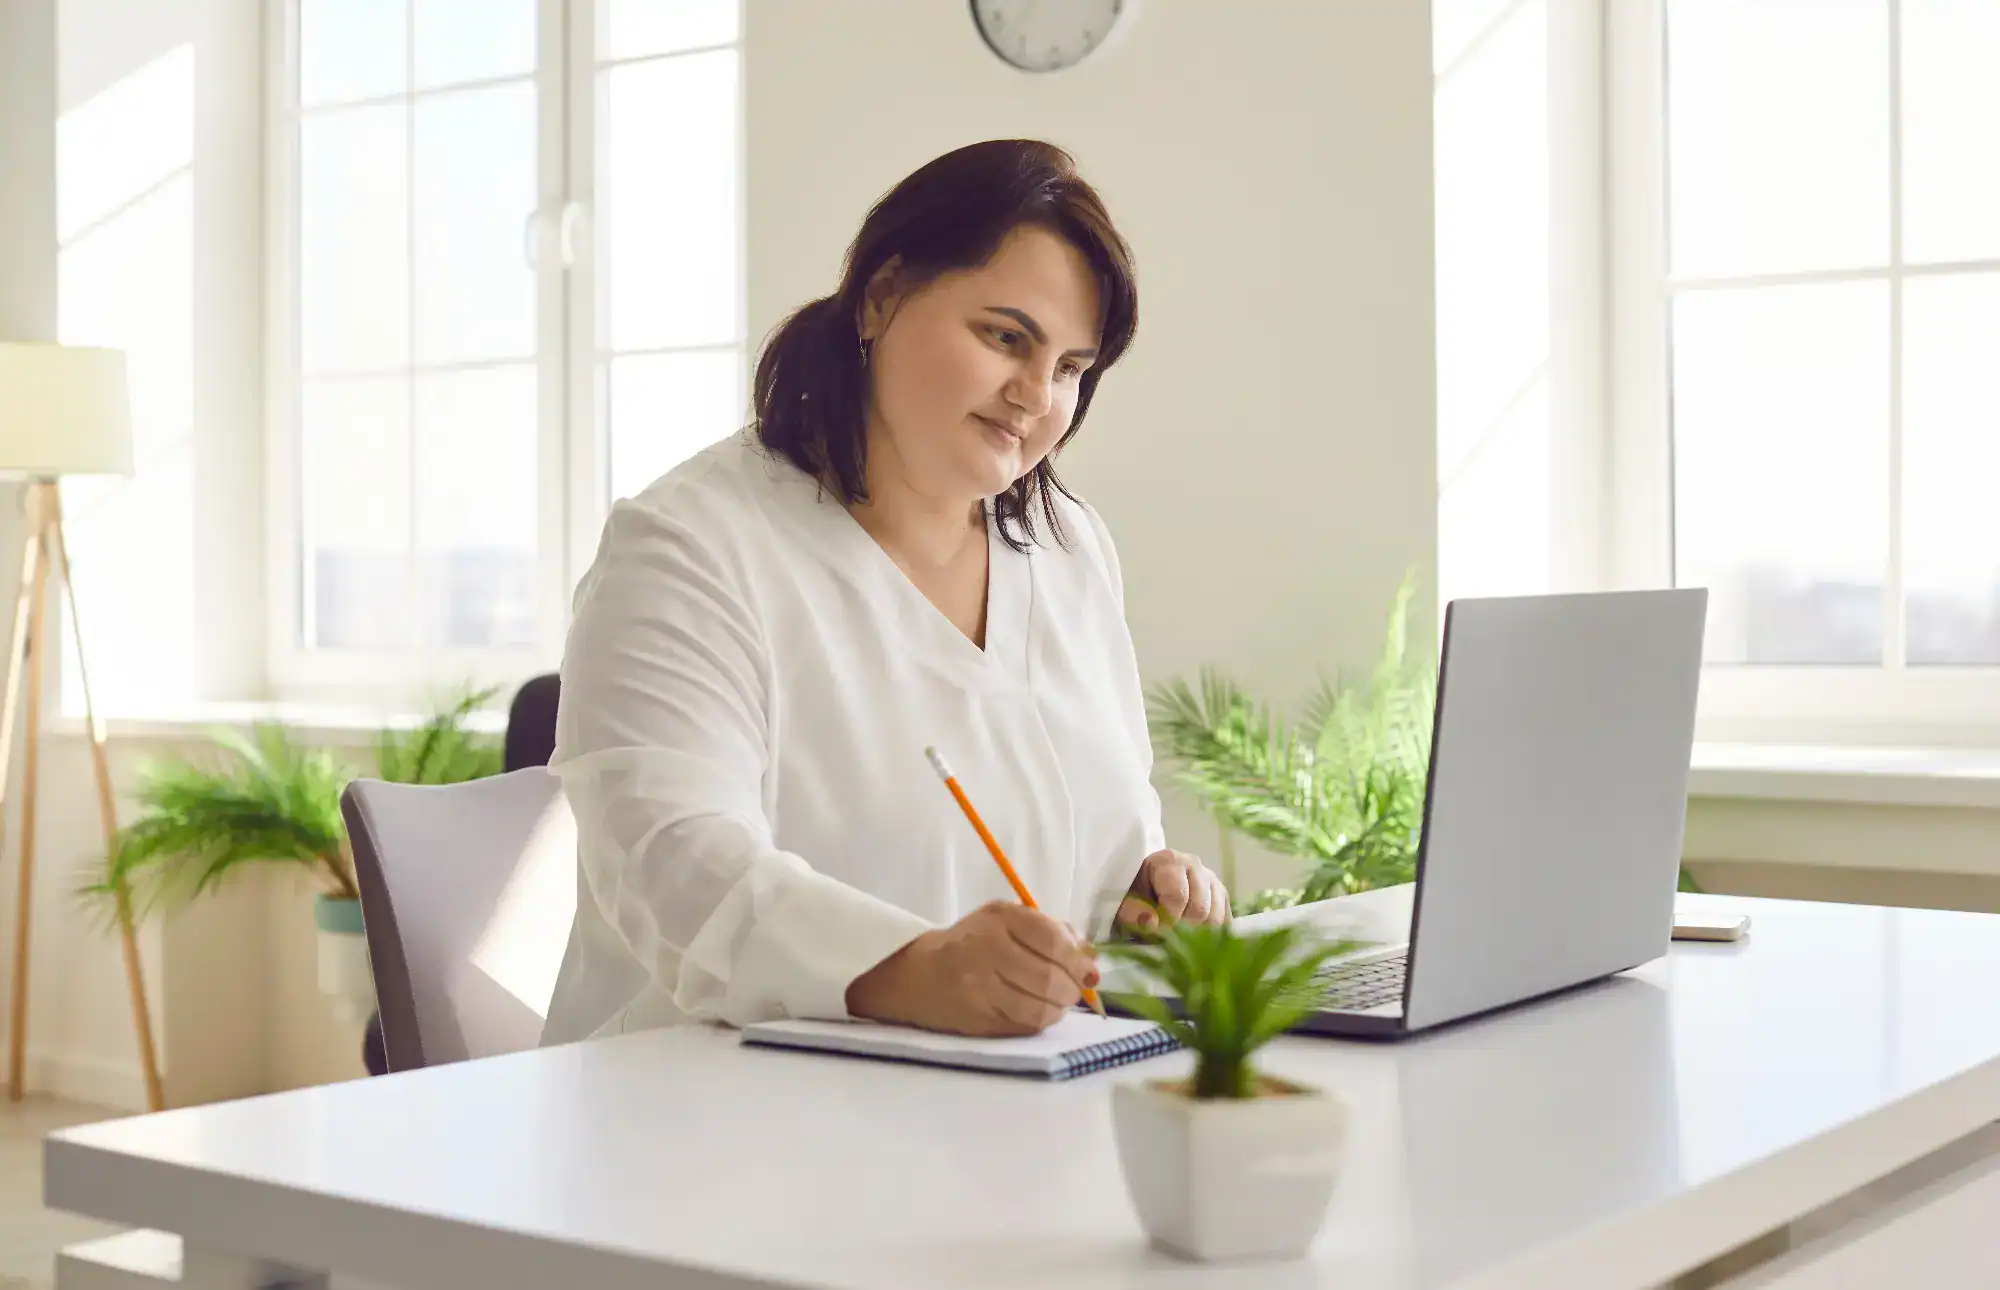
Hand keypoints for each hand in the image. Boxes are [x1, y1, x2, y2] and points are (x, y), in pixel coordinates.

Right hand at [845, 901, 1100, 1037]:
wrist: (919, 974)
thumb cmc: (974, 944)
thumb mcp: (1008, 922)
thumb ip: (1053, 932)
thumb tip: (1092, 960)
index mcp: (1000, 917)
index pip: (1053, 940)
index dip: (1077, 960)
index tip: (1087, 971)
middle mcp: (987, 948)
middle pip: (1049, 978)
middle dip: (1071, 989)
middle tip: (1072, 990)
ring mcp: (979, 986)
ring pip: (1040, 1008)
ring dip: (1058, 1009)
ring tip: (1056, 1002)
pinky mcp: (977, 1017)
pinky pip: (1024, 1026)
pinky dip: (1040, 1021)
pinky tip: (1037, 1012)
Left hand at [1117, 849, 1229, 932]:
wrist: (1144, 888)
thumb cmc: (1133, 894)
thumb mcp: (1124, 902)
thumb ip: (1133, 913)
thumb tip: (1152, 923)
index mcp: (1169, 861)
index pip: (1178, 896)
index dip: (1167, 920)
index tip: (1156, 932)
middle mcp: (1195, 865)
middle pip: (1200, 909)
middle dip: (1183, 930)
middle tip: (1167, 939)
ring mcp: (1212, 879)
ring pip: (1216, 918)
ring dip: (1197, 935)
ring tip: (1178, 938)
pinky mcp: (1221, 896)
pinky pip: (1225, 922)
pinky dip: (1211, 935)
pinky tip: (1194, 939)